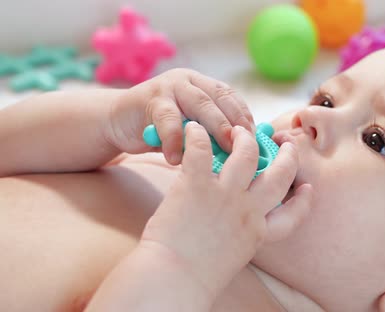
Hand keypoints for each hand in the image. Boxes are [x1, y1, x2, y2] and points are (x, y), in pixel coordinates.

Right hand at [106, 68, 255, 164]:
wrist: (117, 122)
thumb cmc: (160, 131)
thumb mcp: (190, 130)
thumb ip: (210, 136)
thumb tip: (241, 156)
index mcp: (203, 85)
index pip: (231, 97)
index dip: (244, 117)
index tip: (256, 139)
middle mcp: (189, 81)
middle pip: (219, 99)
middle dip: (234, 123)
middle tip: (243, 148)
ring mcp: (169, 87)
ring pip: (199, 104)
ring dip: (212, 129)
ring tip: (220, 152)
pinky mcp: (149, 99)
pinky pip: (167, 119)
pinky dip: (174, 139)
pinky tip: (176, 159)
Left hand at [139, 122, 312, 298]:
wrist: (174, 278)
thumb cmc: (197, 277)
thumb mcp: (232, 256)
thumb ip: (240, 235)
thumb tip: (234, 221)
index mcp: (258, 232)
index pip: (292, 214)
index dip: (303, 200)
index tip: (307, 188)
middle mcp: (248, 210)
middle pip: (280, 176)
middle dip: (288, 157)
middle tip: (286, 145)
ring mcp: (225, 195)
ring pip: (247, 154)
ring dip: (245, 139)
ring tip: (239, 131)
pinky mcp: (198, 185)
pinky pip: (202, 151)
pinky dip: (198, 136)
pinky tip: (194, 129)